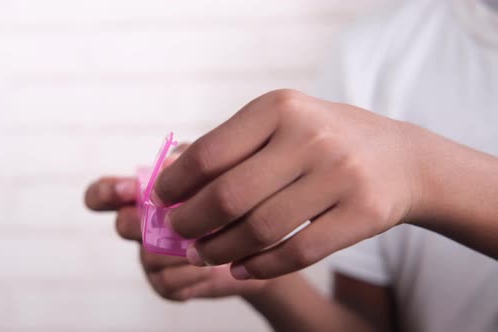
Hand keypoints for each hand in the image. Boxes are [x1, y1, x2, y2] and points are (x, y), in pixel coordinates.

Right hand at [85, 175, 266, 300]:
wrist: (257, 247)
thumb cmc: (227, 201)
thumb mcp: (212, 171)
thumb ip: (188, 163)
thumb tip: (170, 163)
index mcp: (143, 196)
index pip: (103, 195)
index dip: (105, 193)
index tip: (124, 190)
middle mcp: (140, 227)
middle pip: (123, 225)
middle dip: (148, 221)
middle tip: (173, 219)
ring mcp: (150, 257)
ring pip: (150, 255)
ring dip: (182, 248)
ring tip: (214, 240)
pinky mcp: (165, 285)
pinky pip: (168, 281)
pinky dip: (195, 272)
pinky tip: (215, 265)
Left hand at [152, 89, 423, 279]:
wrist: (400, 157)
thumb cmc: (323, 140)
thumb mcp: (280, 124)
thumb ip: (230, 147)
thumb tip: (170, 181)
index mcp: (280, 107)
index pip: (210, 152)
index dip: (176, 183)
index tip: (161, 199)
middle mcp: (311, 136)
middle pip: (229, 195)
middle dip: (190, 222)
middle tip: (178, 233)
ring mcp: (341, 175)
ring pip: (261, 229)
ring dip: (220, 250)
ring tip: (203, 253)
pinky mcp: (363, 213)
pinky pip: (297, 253)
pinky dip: (259, 266)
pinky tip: (239, 267)